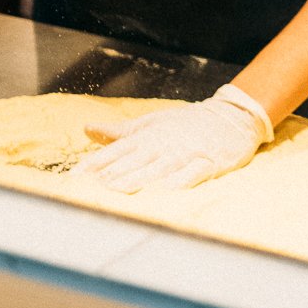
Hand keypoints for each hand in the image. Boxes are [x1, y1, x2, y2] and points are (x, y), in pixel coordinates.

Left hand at [74, 84, 272, 192]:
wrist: (232, 116)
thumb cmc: (186, 123)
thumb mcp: (151, 123)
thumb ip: (119, 131)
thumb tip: (87, 129)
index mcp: (148, 135)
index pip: (116, 149)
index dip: (96, 162)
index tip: (75, 177)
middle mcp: (165, 144)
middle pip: (135, 159)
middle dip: (114, 172)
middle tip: (93, 187)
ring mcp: (187, 152)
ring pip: (160, 166)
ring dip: (140, 177)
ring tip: (119, 189)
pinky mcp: (209, 161)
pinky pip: (194, 172)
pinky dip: (181, 180)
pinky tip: (167, 190)